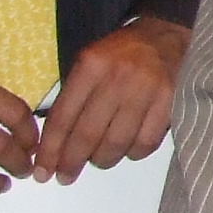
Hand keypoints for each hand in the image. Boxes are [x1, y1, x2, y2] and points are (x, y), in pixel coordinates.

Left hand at [30, 18, 186, 182]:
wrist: (165, 35)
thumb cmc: (120, 53)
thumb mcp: (87, 62)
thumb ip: (72, 97)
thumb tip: (54, 143)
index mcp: (90, 66)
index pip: (63, 117)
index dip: (50, 150)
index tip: (43, 171)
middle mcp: (117, 78)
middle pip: (88, 134)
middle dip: (72, 162)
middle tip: (65, 176)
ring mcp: (146, 90)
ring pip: (117, 142)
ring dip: (103, 159)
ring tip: (98, 159)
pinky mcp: (170, 101)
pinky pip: (146, 142)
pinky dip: (133, 153)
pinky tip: (127, 150)